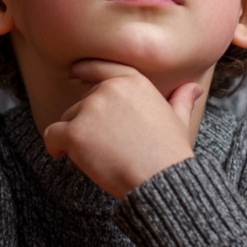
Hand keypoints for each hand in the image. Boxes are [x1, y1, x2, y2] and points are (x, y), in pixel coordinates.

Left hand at [42, 59, 203, 198]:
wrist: (161, 178)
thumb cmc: (171, 152)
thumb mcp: (179, 120)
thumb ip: (180, 101)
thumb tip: (194, 88)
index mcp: (132, 81)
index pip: (100, 67)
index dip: (84, 70)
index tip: (73, 73)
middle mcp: (108, 89)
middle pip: (82, 103)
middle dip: (87, 123)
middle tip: (107, 147)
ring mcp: (90, 110)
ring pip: (67, 120)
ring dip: (74, 137)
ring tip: (97, 157)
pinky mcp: (75, 132)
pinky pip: (52, 136)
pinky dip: (54, 147)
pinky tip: (63, 156)